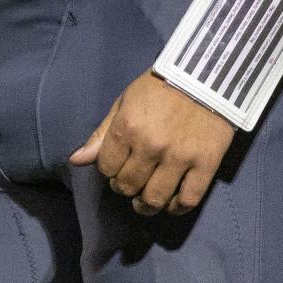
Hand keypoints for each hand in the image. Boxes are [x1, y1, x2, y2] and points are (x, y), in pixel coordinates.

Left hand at [68, 68, 235, 215]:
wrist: (206, 74)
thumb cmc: (161, 85)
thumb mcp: (125, 101)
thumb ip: (102, 133)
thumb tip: (76, 160)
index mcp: (128, 126)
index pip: (106, 167)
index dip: (108, 168)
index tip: (117, 163)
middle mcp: (151, 146)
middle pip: (128, 185)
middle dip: (124, 186)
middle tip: (131, 178)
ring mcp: (179, 158)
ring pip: (154, 199)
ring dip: (145, 204)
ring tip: (145, 199)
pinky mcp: (205, 165)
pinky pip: (188, 200)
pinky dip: (177, 208)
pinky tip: (172, 202)